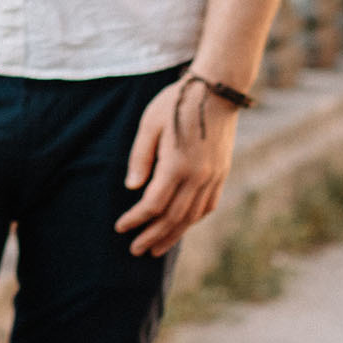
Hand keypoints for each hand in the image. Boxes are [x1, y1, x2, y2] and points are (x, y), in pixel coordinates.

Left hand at [114, 76, 239, 255]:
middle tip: (135, 250)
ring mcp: (213, 177)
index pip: (153, 204)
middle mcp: (198, 177)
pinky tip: (181, 227)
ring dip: (173, 235)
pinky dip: (192, 220)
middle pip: (173, 217)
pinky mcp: (222, 174)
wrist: (216, 92)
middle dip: (152, 236)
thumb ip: (140, 158)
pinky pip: (208, 206)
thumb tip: (132, 189)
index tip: (121, 228)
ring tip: (156, 248)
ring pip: (192, 216)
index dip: (136, 219)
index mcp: (177, 165)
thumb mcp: (150, 124)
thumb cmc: (175, 104)